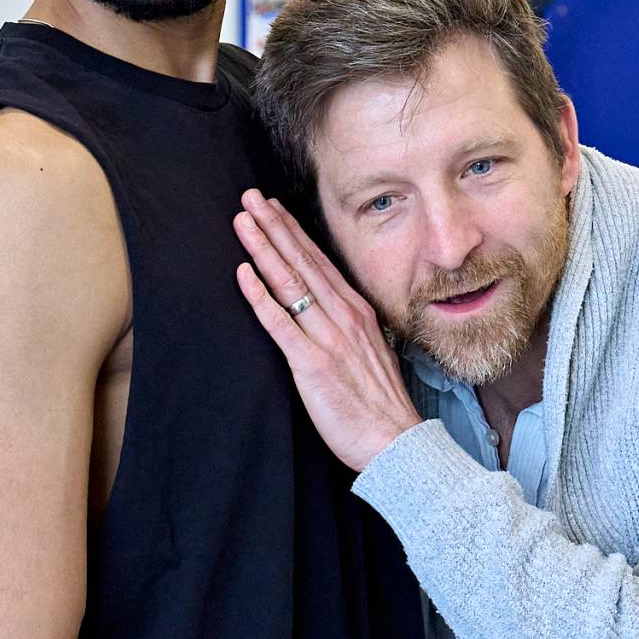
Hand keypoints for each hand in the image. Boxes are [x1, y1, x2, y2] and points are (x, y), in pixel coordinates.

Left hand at [234, 190, 422, 471]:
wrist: (396, 442)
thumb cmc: (381, 405)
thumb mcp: (370, 353)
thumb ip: (349, 331)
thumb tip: (329, 316)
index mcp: (357, 313)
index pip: (320, 263)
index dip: (294, 233)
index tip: (274, 208)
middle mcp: (344, 317)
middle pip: (302, 262)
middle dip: (274, 227)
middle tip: (249, 197)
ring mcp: (328, 337)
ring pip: (290, 282)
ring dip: (264, 248)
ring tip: (242, 221)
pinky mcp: (311, 363)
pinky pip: (281, 322)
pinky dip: (260, 295)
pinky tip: (243, 272)